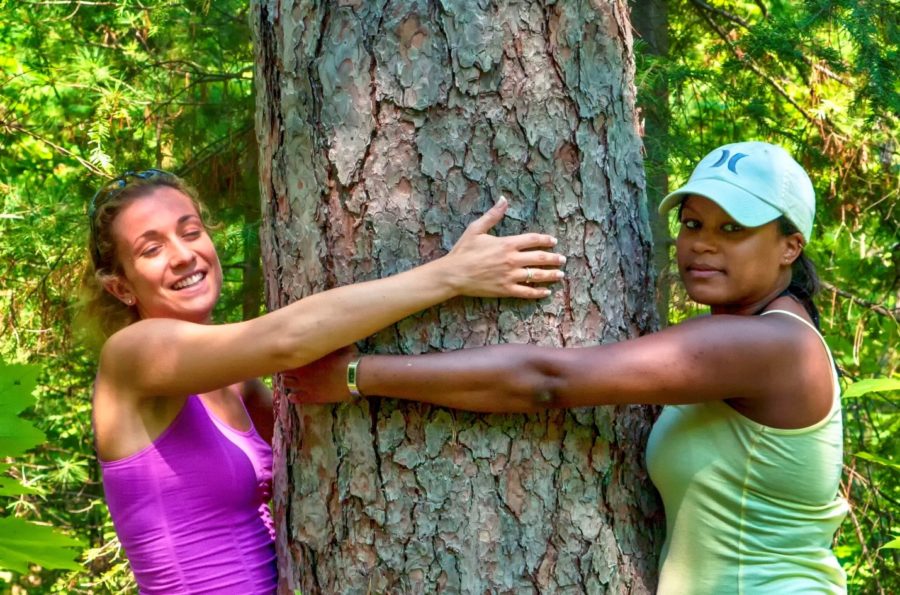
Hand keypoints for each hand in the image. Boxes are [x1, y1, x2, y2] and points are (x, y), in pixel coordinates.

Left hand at [281, 346, 357, 404]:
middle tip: (286, 368)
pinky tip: (291, 396)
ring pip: (287, 384)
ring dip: (286, 382)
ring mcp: (305, 385)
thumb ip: (326, 342)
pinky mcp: (312, 397)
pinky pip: (298, 398)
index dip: (286, 356)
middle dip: (285, 369)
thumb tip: (326, 332)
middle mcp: (302, 371)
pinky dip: (293, 397)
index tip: (287, 354)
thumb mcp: (336, 345)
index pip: (287, 356)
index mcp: (306, 357)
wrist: (354, 376)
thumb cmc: (347, 357)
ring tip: (287, 381)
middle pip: (284, 370)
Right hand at [441, 197, 564, 298]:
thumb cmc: (463, 251)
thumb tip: (503, 199)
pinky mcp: (506, 290)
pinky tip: (546, 292)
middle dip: (554, 258)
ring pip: (537, 275)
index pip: (533, 239)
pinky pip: (527, 292)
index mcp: (507, 243)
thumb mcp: (476, 228)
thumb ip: (493, 215)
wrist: (454, 274)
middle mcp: (512, 260)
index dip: (546, 240)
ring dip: (551, 274)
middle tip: (562, 259)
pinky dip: (538, 292)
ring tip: (560, 274)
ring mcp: (511, 276)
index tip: (553, 241)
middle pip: (540, 258)